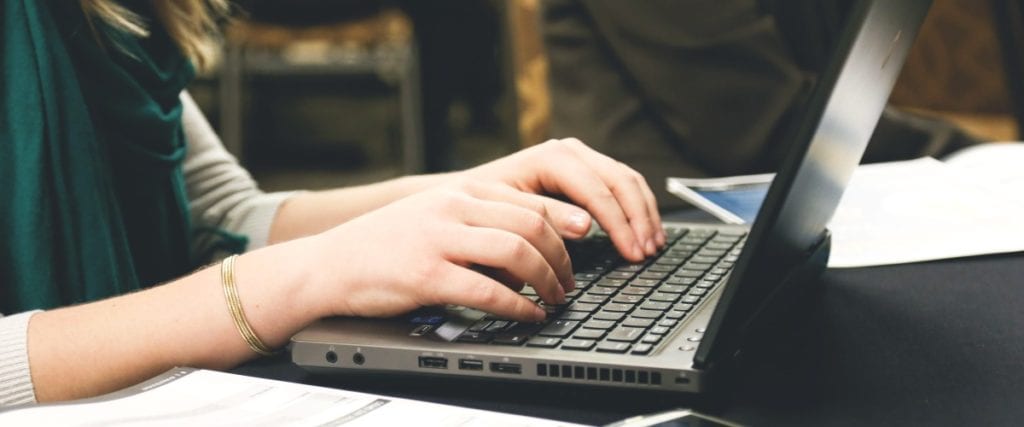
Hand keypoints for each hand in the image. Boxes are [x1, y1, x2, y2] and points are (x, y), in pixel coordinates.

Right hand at [304, 182, 576, 321]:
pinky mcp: (426, 275)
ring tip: (555, 299)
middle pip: (531, 225)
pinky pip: (488, 290)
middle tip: (570, 283)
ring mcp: (438, 239)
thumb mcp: (434, 216)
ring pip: (516, 252)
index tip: (583, 246)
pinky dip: (518, 306)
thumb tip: (528, 248)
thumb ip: (477, 222)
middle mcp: (452, 207)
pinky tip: (528, 315)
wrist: (329, 264)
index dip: (564, 226)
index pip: (528, 202)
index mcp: (459, 192)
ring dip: (546, 280)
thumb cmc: (384, 246)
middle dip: (561, 257)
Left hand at [463, 138, 664, 261]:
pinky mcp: (585, 172)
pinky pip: (623, 186)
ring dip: (644, 214)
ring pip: (628, 181)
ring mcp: (580, 159)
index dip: (619, 224)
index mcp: (551, 158)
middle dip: (638, 219)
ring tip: (653, 246)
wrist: (465, 195)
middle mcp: (570, 152)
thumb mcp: (508, 213)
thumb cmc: (481, 207)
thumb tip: (586, 226)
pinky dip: (638, 209)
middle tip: (647, 253)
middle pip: (620, 181)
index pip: (598, 190)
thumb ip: (546, 217)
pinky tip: (645, 232)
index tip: (632, 252)